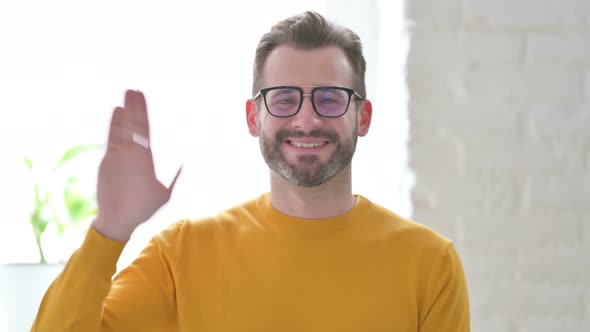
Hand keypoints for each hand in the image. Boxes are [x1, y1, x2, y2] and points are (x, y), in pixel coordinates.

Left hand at [93, 90, 180, 241]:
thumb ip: (175, 176)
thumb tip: (186, 161)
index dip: (141, 111)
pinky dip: (114, 126)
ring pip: (119, 130)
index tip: (141, 96)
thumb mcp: (166, 193)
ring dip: (121, 114)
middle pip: (131, 125)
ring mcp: (115, 157)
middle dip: (132, 106)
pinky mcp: (105, 163)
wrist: (117, 221)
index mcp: (144, 159)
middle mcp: (128, 154)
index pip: (143, 129)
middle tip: (133, 90)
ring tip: (124, 100)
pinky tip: (116, 115)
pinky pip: (111, 140)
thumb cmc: (145, 209)